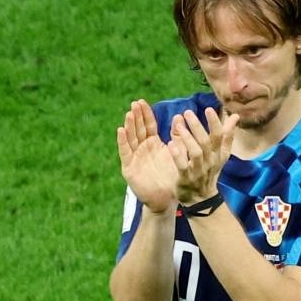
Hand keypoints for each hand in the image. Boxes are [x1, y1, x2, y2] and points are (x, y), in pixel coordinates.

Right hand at [116, 99, 177, 213]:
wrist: (167, 199)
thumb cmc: (172, 177)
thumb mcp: (178, 153)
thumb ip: (178, 136)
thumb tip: (180, 116)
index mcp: (153, 144)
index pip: (148, 125)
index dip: (145, 114)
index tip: (142, 101)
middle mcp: (142, 149)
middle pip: (137, 129)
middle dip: (136, 116)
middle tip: (135, 103)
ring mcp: (134, 158)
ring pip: (130, 138)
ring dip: (129, 126)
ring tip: (129, 113)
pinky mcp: (129, 168)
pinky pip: (125, 152)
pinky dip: (122, 141)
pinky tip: (120, 130)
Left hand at [168, 107, 238, 204]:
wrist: (202, 199)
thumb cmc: (210, 172)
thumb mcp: (221, 155)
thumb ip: (227, 135)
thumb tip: (235, 116)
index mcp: (218, 154)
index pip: (219, 136)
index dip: (215, 123)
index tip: (208, 109)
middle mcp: (210, 161)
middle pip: (206, 142)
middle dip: (198, 127)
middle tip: (187, 112)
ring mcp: (199, 170)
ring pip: (196, 152)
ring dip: (188, 138)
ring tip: (179, 126)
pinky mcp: (187, 178)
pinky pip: (183, 166)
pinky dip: (178, 155)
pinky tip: (171, 144)